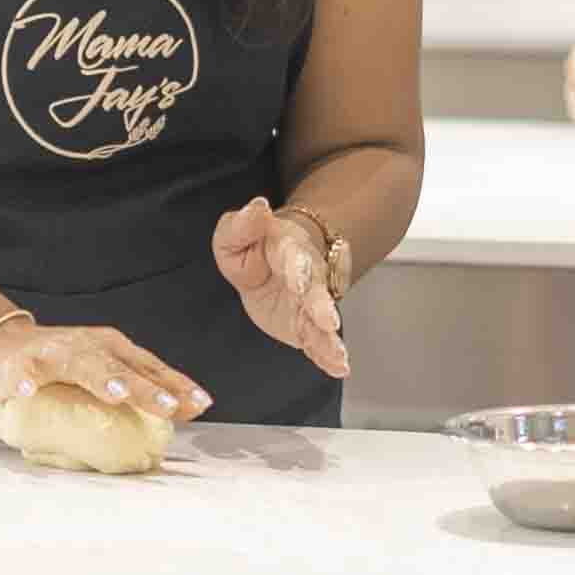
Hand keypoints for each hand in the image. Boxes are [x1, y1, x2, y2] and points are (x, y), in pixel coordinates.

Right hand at [0, 315, 208, 425]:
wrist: (0, 345)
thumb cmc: (59, 365)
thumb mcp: (101, 374)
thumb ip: (131, 390)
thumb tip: (176, 417)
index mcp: (114, 350)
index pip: (152, 367)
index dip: (177, 384)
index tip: (201, 404)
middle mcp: (90, 346)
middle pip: (124, 367)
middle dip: (148, 387)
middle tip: (170, 406)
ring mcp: (56, 351)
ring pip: (82, 363)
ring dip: (101, 377)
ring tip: (117, 394)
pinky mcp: (21, 362)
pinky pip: (25, 371)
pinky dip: (26, 379)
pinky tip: (28, 390)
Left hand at [213, 194, 347, 379]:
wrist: (274, 267)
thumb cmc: (254, 247)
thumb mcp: (235, 232)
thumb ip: (244, 224)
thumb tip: (258, 207)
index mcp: (288, 251)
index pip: (293, 257)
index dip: (297, 267)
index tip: (297, 279)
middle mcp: (307, 278)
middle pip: (316, 292)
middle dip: (321, 306)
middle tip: (328, 320)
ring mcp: (310, 305)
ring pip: (321, 322)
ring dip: (330, 339)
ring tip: (339, 355)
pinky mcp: (308, 327)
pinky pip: (318, 342)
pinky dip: (329, 356)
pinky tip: (339, 368)